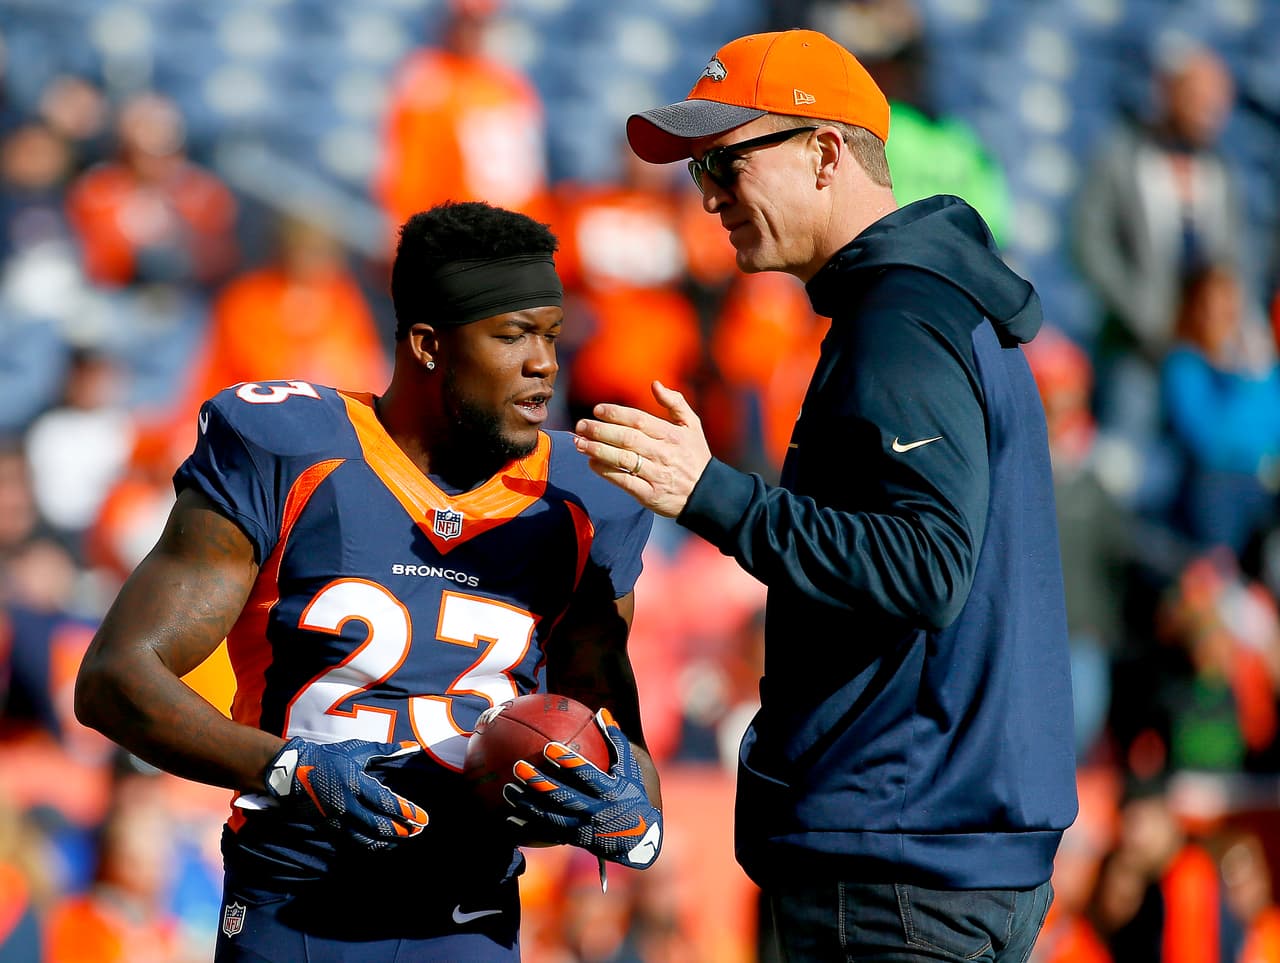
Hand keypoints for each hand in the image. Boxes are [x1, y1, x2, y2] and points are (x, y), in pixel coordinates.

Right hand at [264, 736, 428, 848]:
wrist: (291, 773)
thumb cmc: (328, 757)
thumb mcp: (356, 750)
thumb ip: (386, 750)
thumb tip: (412, 745)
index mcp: (355, 783)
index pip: (385, 802)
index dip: (406, 812)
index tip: (424, 818)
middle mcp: (346, 804)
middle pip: (378, 824)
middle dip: (401, 830)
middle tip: (419, 830)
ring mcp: (336, 819)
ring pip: (365, 839)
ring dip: (387, 841)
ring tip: (404, 839)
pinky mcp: (328, 828)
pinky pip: (352, 843)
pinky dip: (370, 846)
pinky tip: (383, 844)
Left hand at [503, 709, 661, 868]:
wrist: (638, 841)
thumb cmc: (632, 795)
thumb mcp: (631, 770)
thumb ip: (617, 742)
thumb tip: (601, 712)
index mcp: (610, 792)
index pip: (587, 775)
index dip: (568, 762)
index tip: (549, 747)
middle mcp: (595, 812)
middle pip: (563, 797)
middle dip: (539, 783)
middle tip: (518, 767)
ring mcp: (582, 829)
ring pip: (550, 817)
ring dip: (527, 804)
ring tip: (507, 789)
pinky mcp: (572, 841)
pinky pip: (546, 835)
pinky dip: (527, 828)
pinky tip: (507, 818)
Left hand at [573, 380, 711, 517]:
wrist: (707, 495)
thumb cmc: (695, 456)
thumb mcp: (692, 426)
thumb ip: (675, 403)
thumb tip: (655, 384)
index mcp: (672, 435)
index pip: (639, 420)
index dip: (616, 414)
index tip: (597, 410)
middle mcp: (663, 454)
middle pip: (627, 438)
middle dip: (600, 430)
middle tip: (581, 425)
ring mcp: (656, 475)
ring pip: (622, 459)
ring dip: (598, 450)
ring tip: (579, 443)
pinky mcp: (650, 494)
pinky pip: (624, 481)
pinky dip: (606, 471)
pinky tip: (592, 463)